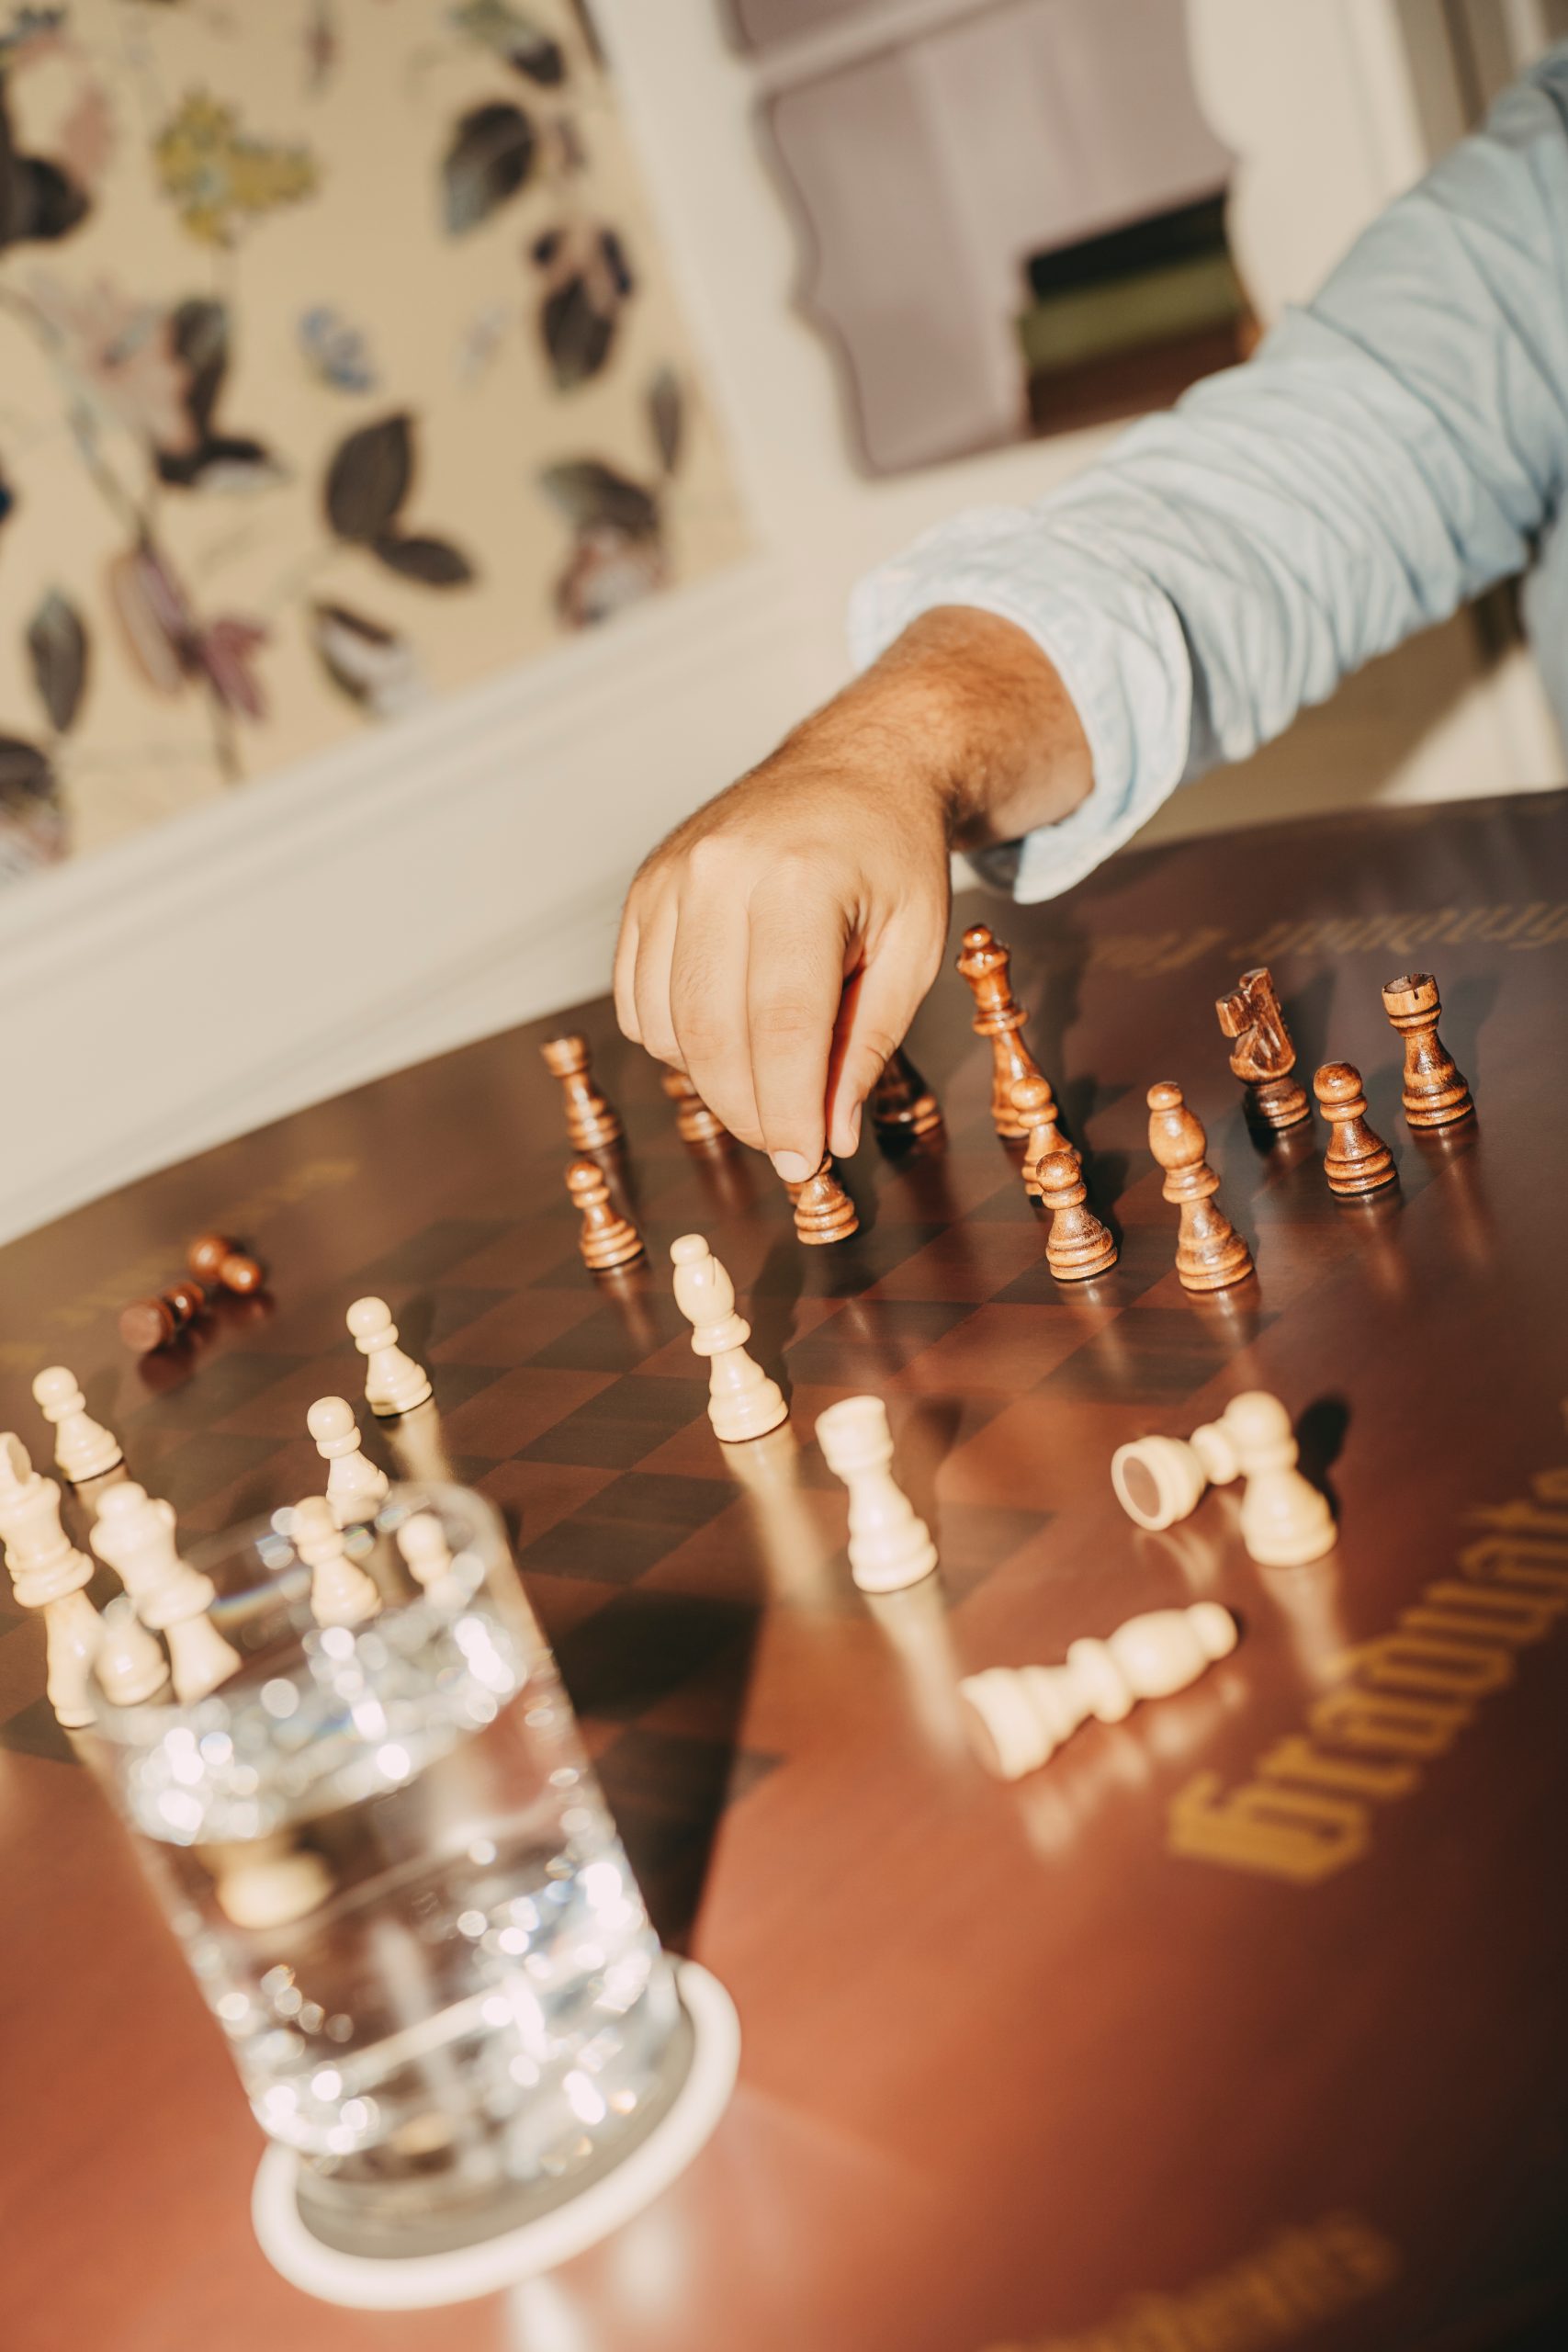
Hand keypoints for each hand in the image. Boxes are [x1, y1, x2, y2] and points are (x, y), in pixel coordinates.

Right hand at [614, 607, 1091, 1179]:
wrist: (855, 766)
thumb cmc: (894, 859)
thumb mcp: (915, 949)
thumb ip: (869, 1043)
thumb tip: (827, 1136)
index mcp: (799, 879)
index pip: (782, 1026)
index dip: (789, 1110)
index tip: (804, 1165)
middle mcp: (719, 872)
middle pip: (713, 1036)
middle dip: (750, 1111)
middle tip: (790, 1143)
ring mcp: (670, 877)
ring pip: (667, 1028)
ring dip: (715, 1079)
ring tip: (773, 1072)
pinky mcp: (644, 889)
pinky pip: (637, 1002)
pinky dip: (677, 1041)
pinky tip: (730, 1031)